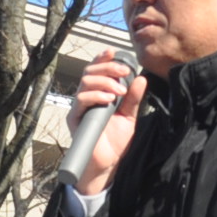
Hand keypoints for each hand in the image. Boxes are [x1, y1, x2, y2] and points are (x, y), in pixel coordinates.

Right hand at [67, 52, 148, 197]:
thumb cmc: (115, 140)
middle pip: (89, 72)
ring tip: (120, 90)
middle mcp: (86, 97)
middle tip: (124, 72)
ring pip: (85, 82)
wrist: (107, 163)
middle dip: (107, 68)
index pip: (97, 70)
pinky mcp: (75, 118)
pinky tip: (108, 99)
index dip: (103, 59)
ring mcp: (80, 107)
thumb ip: (134, 98)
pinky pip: (81, 100)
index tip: (114, 53)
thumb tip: (141, 78)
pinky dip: (95, 95)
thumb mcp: (129, 116)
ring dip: (104, 81)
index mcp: (98, 93)